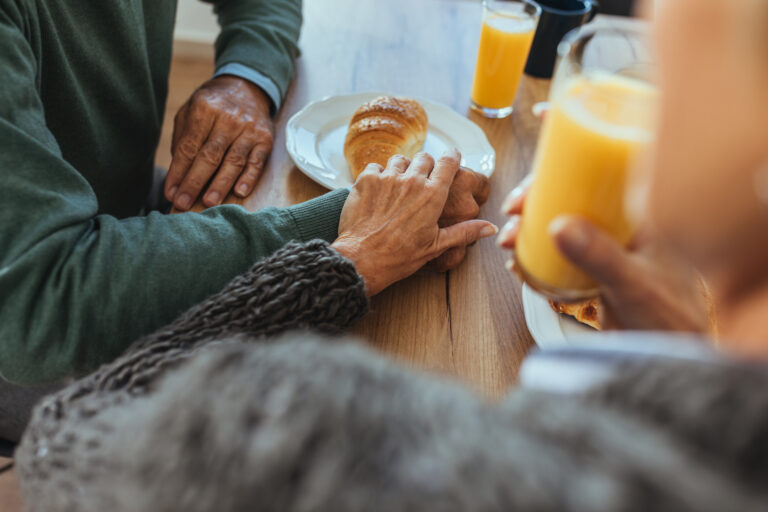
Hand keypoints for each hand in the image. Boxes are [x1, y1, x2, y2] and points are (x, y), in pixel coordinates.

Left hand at [165, 75, 273, 210]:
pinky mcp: (265, 139)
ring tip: (208, 202)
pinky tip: (240, 192)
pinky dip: (249, 178)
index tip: (171, 192)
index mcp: (204, 108)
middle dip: (194, 182)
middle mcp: (228, 118)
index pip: (189, 147)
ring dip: (220, 184)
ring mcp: (249, 129)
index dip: (178, 172)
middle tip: (183, 203)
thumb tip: (178, 175)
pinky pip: (257, 162)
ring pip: (233, 161)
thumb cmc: (213, 106)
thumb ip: (183, 139)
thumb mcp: (191, 111)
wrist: (247, 88)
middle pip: (210, 156)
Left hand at [332, 149, 497, 295]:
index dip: (452, 157)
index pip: (449, 162)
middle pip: (424, 157)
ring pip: (400, 159)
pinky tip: (378, 191)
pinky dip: (378, 175)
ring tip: (398, 186)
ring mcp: (388, 178)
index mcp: (433, 195)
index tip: (452, 157)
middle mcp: (412, 181)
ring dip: (401, 169)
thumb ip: (464, 232)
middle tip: (420, 180)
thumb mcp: (436, 245)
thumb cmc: (400, 256)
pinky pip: (375, 166)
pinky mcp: (366, 180)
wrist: (362, 259)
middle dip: (425, 165)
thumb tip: (490, 227)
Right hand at [498, 178, 711, 332]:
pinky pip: (558, 252)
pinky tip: (519, 266)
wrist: (673, 352)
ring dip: (529, 230)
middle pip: (570, 196)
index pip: (598, 172)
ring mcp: (606, 245)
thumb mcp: (633, 283)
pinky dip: (534, 255)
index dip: (561, 166)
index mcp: (639, 212)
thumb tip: (558, 225)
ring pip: (560, 223)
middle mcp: (621, 223)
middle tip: (512, 218)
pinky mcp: (593, 268)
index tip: (530, 178)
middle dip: (534, 204)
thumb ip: (599, 256)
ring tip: (510, 247)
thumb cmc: (671, 317)